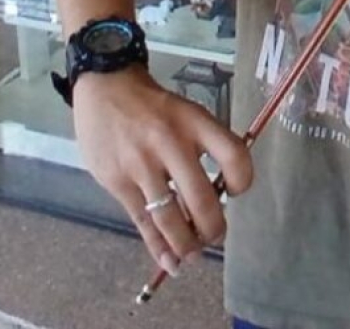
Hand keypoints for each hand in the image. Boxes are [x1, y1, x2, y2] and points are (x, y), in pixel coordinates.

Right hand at [72, 66, 251, 275]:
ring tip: (194, 254)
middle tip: (216, 236)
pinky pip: (142, 221)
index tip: (237, 192)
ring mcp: (142, 164)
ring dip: (186, 244)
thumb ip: (203, 147)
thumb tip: (220, 195)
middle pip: (201, 198)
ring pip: (170, 217)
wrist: (107, 88)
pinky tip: (169, 260)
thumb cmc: (154, 107)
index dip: (243, 180)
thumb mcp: (187, 113)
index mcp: (196, 122)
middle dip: (213, 227)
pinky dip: (157, 246)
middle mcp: (171, 143)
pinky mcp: (117, 181)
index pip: (233, 155)